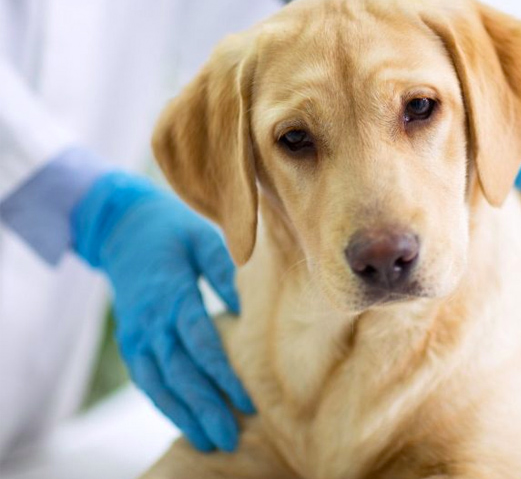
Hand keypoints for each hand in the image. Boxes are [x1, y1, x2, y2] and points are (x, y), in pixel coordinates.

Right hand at [71, 172, 254, 451]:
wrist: (123, 229)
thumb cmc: (174, 231)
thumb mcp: (202, 238)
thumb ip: (224, 270)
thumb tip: (247, 308)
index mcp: (172, 293)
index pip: (199, 341)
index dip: (221, 374)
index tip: (246, 401)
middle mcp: (150, 321)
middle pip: (179, 372)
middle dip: (204, 408)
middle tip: (230, 437)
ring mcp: (136, 334)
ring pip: (159, 383)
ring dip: (184, 415)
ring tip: (211, 441)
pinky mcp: (130, 342)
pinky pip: (147, 380)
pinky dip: (164, 404)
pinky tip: (185, 422)